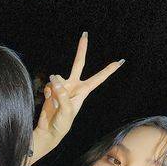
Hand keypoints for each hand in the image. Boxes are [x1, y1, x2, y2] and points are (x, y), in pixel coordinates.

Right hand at [30, 32, 123, 164]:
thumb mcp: (67, 110)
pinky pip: (48, 85)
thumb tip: (54, 78)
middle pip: (78, 64)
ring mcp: (61, 87)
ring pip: (57, 77)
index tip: (120, 61)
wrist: (48, 131)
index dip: (108, 70)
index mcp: (82, 91)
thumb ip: (62, 93)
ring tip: (53, 101)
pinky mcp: (50, 90)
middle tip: (84, 34)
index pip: (98, 78)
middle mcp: (73, 86)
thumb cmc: (62, 124)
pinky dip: (47, 91)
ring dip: (54, 86)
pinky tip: (48, 100)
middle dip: (81, 50)